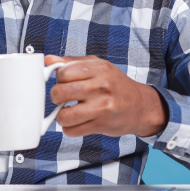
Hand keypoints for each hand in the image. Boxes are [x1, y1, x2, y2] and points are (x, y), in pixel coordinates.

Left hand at [46, 54, 167, 137]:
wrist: (141, 106)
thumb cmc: (116, 85)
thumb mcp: (98, 66)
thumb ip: (72, 62)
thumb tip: (48, 59)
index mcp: (99, 68)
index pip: (63, 73)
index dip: (58, 79)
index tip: (64, 83)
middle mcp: (101, 86)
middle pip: (59, 93)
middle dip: (56, 98)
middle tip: (63, 99)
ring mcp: (102, 107)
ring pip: (64, 116)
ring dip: (61, 116)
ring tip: (69, 112)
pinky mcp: (102, 125)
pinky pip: (72, 130)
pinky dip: (69, 129)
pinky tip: (77, 122)